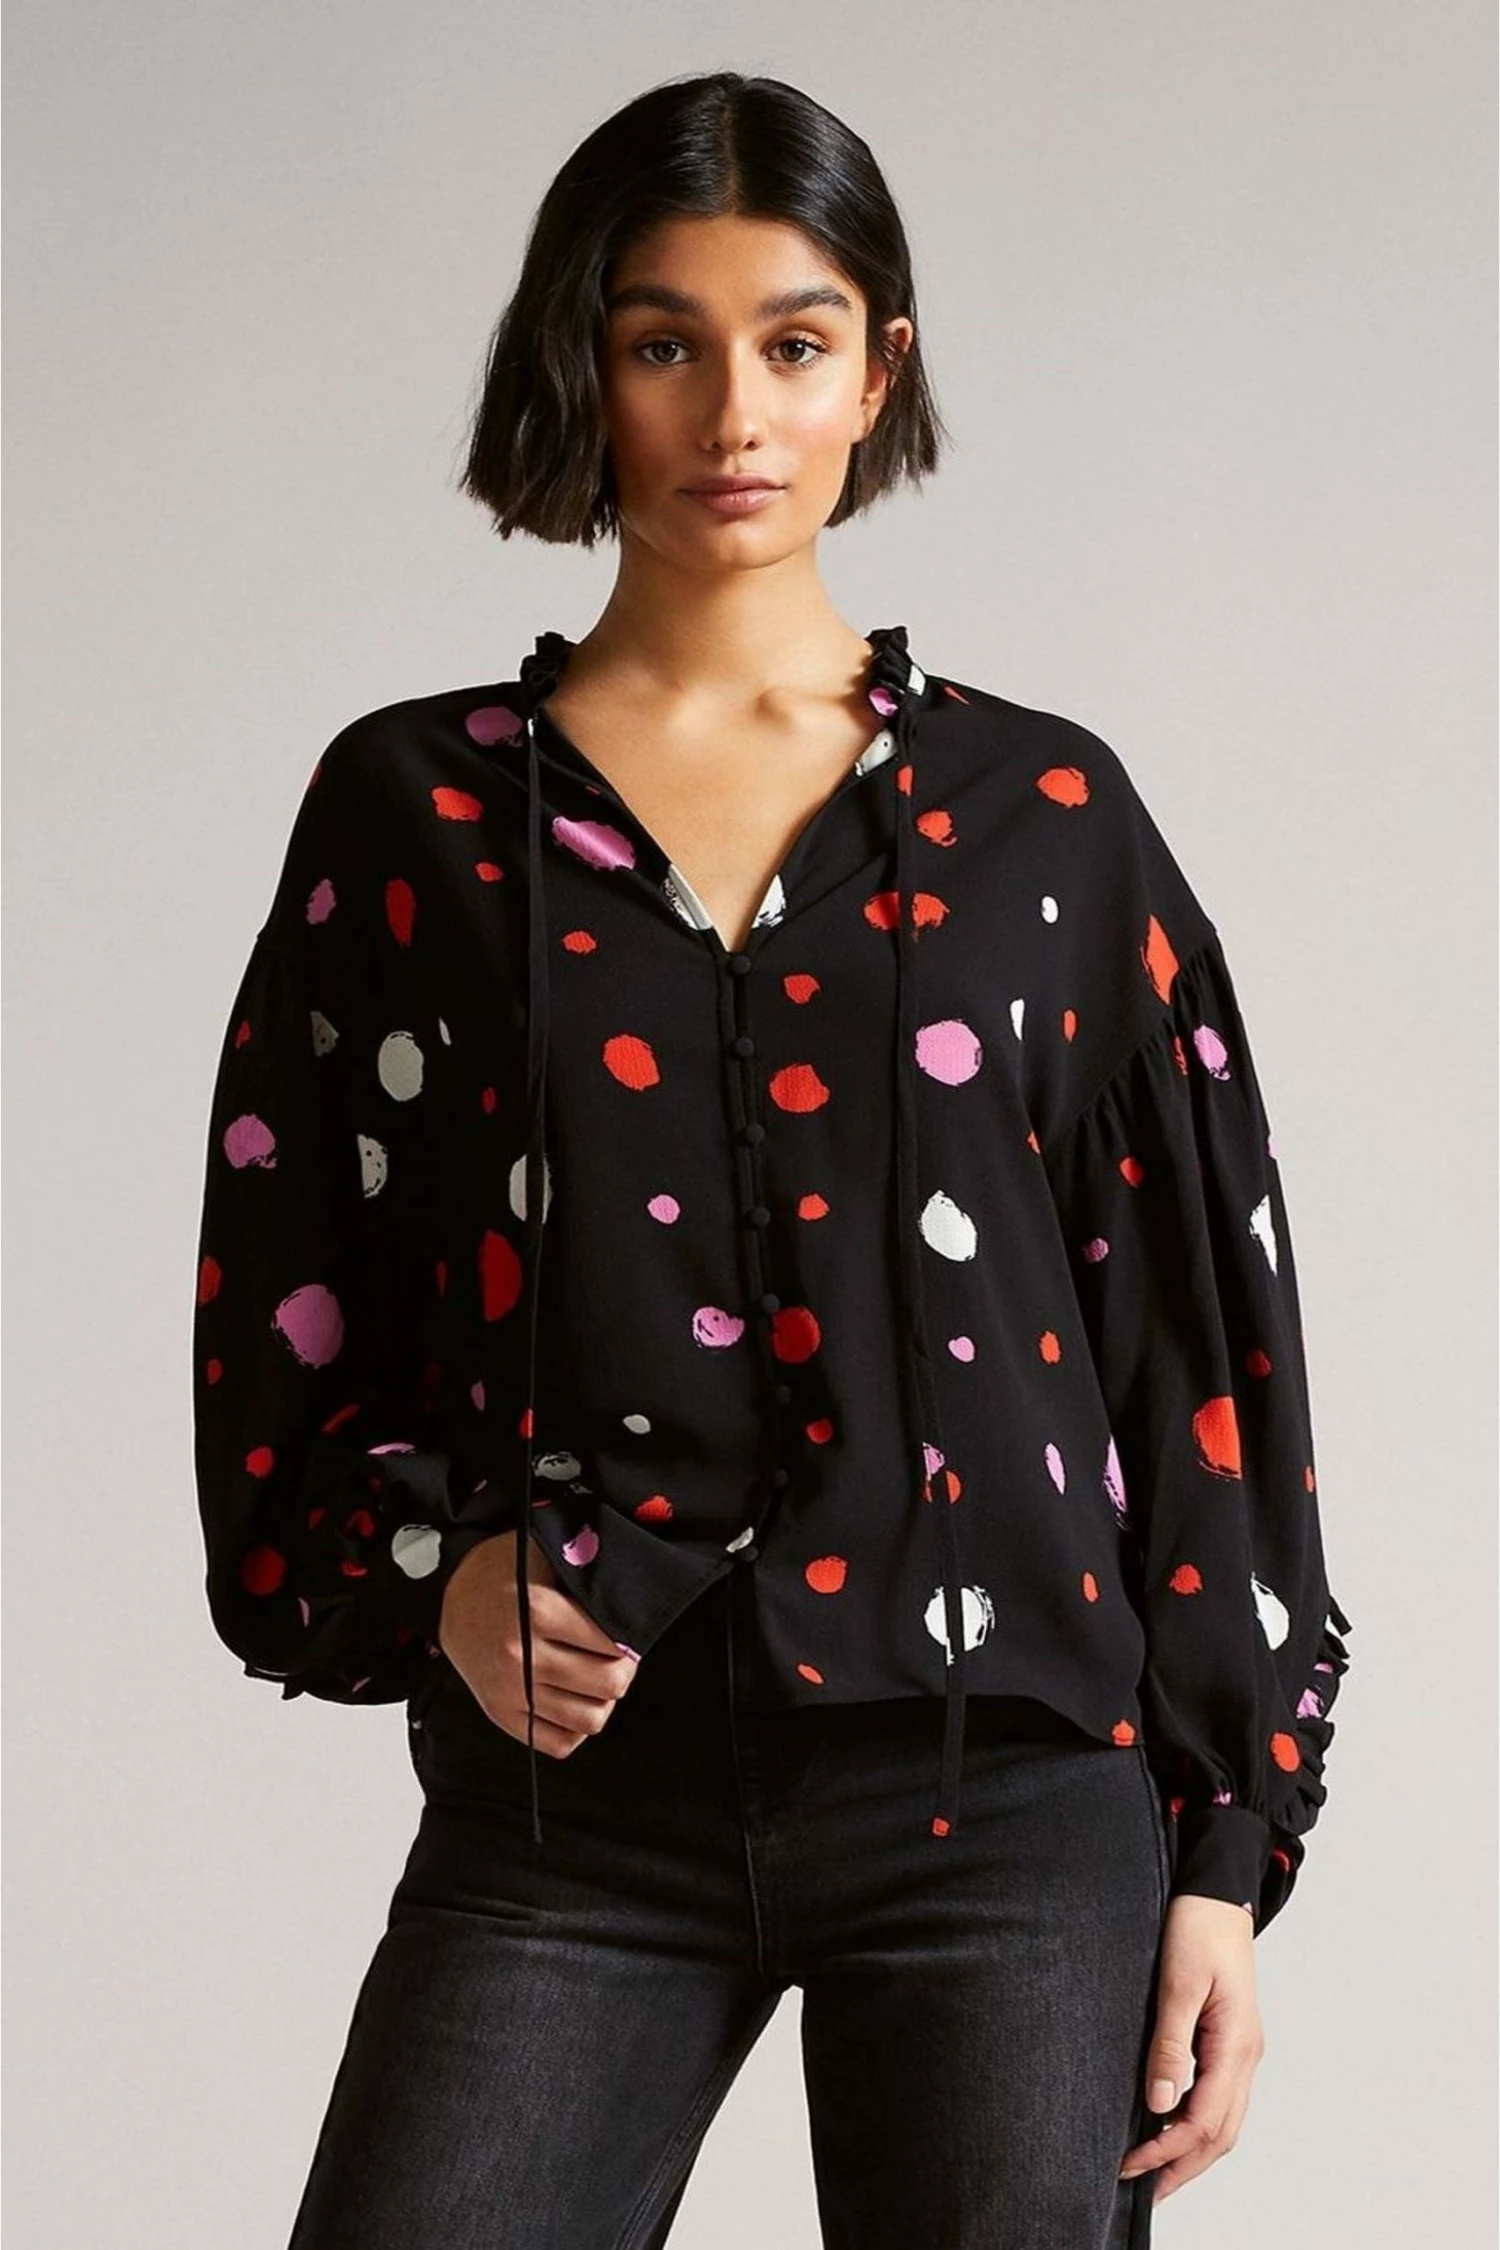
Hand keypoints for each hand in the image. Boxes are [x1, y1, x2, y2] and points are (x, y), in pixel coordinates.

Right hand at [437, 1527, 639, 1757]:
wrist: (447, 1593)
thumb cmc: (503, 1570)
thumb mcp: (544, 1551)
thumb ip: (586, 1571)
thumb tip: (632, 1594)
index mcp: (537, 1612)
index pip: (612, 1644)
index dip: (630, 1638)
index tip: (628, 1632)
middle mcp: (523, 1657)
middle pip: (608, 1684)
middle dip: (623, 1669)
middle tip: (620, 1656)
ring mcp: (510, 1691)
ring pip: (589, 1719)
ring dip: (603, 1699)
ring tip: (598, 1677)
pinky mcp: (500, 1713)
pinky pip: (559, 1742)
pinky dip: (577, 1727)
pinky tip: (576, 1700)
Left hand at [1118, 1894, 1263, 2204]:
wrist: (1218, 1893)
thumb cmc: (1198, 1927)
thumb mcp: (1178, 1982)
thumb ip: (1171, 2043)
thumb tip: (1159, 2102)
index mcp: (1236, 2044)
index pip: (1205, 2119)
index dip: (1168, 2150)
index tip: (1131, 2166)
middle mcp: (1246, 2055)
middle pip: (1220, 2133)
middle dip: (1183, 2167)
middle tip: (1143, 2191)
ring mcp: (1243, 2049)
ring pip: (1224, 2120)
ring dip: (1191, 2151)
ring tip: (1154, 2171)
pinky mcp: (1231, 2040)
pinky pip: (1220, 2097)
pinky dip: (1197, 2123)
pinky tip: (1170, 2125)